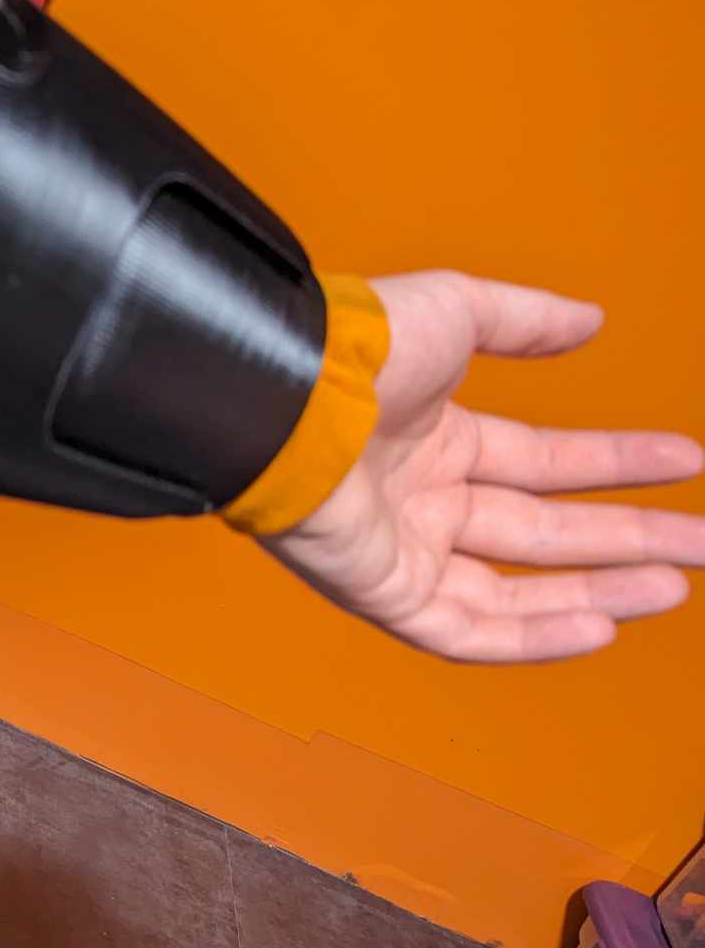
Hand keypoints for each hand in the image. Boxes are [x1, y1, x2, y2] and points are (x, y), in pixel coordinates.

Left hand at [260, 271, 704, 661]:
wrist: (283, 396)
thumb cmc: (349, 350)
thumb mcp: (456, 312)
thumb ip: (524, 320)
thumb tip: (590, 319)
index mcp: (432, 437)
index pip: (544, 463)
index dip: (618, 465)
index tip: (689, 461)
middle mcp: (418, 498)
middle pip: (544, 532)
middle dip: (631, 537)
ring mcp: (399, 548)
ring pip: (514, 588)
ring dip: (597, 590)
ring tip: (674, 585)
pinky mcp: (379, 591)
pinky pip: (464, 630)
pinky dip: (530, 635)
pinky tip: (598, 628)